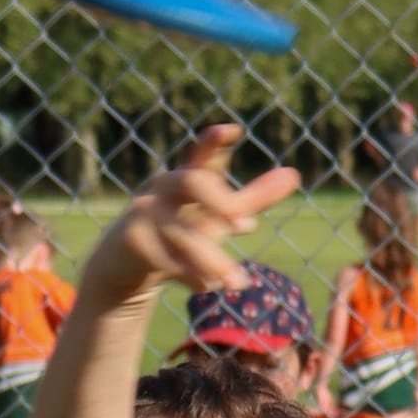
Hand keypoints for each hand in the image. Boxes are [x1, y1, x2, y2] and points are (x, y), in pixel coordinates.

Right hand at [88, 125, 298, 304]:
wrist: (122, 264)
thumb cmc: (177, 231)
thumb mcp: (216, 215)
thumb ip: (253, 196)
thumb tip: (294, 174)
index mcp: (188, 176)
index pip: (203, 154)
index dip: (215, 142)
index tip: (233, 131)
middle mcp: (165, 188)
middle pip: (191, 182)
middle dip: (219, 201)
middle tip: (247, 224)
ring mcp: (145, 214)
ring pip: (181, 233)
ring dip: (212, 259)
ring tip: (240, 283)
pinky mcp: (132, 242)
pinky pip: (164, 259)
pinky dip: (190, 275)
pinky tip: (210, 287)